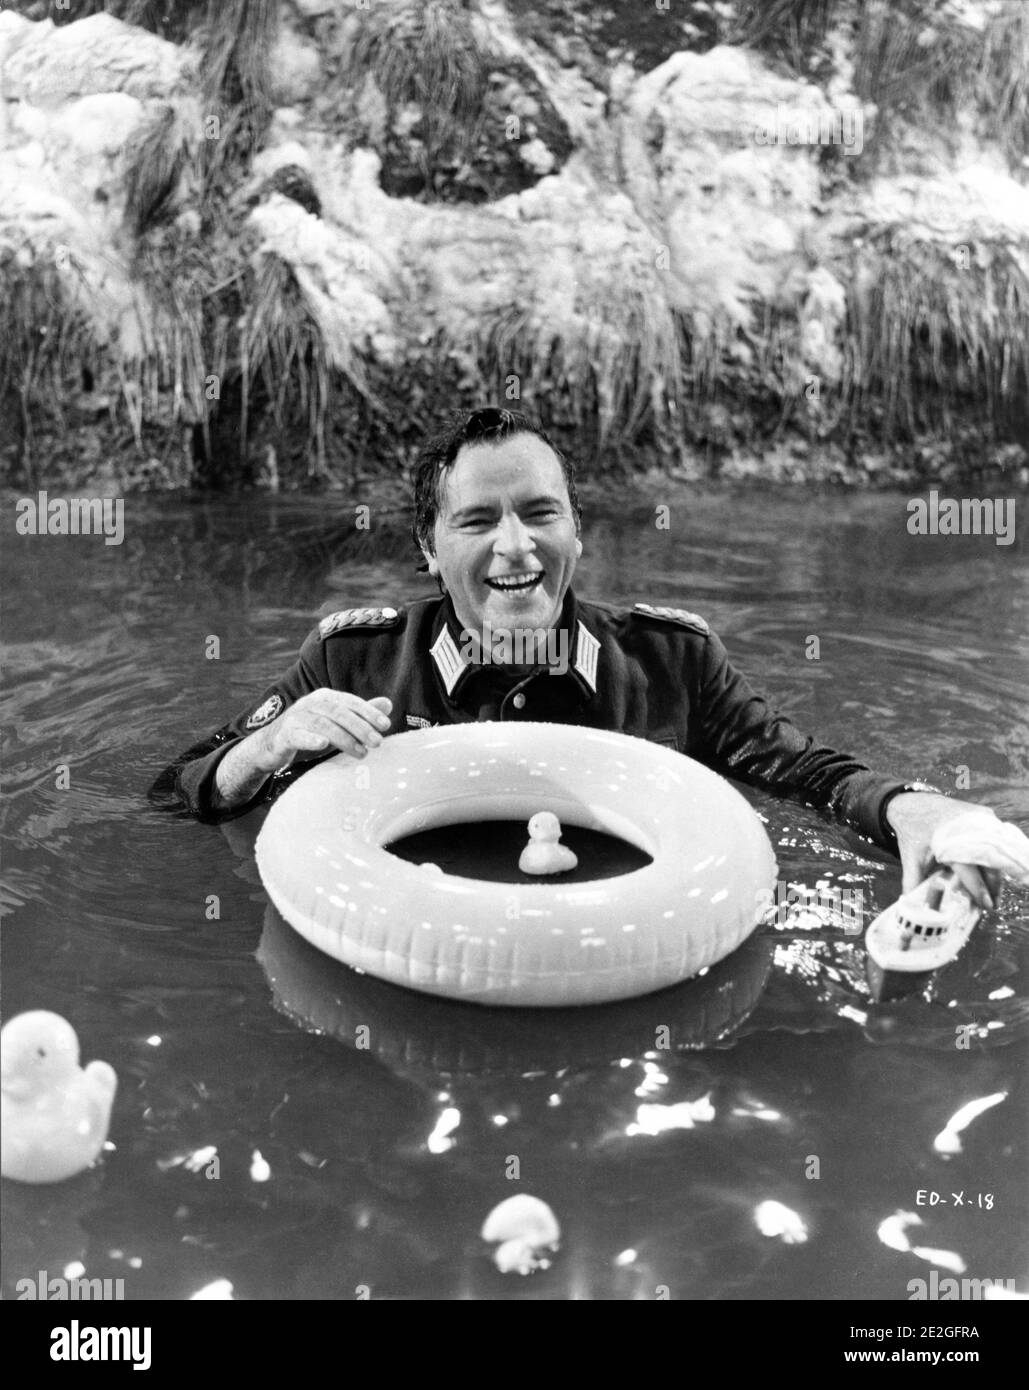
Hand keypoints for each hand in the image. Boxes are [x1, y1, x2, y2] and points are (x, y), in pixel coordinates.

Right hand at [252, 691, 392, 772]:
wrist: (273, 745)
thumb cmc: (311, 732)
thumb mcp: (338, 724)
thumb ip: (361, 714)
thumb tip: (388, 704)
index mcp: (326, 698)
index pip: (350, 702)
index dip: (369, 712)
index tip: (386, 725)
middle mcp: (311, 703)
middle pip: (338, 712)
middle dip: (360, 727)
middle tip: (377, 742)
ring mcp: (296, 718)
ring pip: (322, 724)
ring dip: (343, 738)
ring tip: (361, 752)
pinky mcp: (284, 735)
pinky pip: (298, 735)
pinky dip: (310, 739)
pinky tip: (323, 744)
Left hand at [885, 792, 1001, 909]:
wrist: (914, 804)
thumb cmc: (914, 833)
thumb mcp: (910, 859)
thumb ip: (913, 883)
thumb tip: (914, 909)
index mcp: (948, 841)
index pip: (970, 871)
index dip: (979, 890)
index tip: (986, 905)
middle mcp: (967, 828)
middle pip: (989, 864)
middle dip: (993, 886)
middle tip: (992, 904)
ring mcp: (978, 819)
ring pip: (994, 852)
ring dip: (995, 873)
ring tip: (993, 893)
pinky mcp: (984, 816)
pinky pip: (994, 841)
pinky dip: (993, 858)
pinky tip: (990, 874)